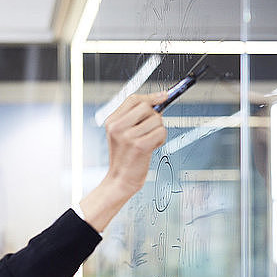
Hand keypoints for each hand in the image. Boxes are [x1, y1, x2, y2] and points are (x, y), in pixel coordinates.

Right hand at [79, 92, 166, 232]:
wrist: (120, 179)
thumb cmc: (125, 156)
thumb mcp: (122, 133)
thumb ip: (135, 116)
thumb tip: (161, 98)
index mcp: (112, 121)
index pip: (133, 99)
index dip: (151, 96)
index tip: (164, 96)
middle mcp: (117, 127)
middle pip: (147, 108)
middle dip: (154, 117)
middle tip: (149, 130)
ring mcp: (128, 137)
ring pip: (157, 120)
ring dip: (158, 131)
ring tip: (148, 141)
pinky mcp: (140, 146)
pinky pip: (161, 132)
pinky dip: (161, 140)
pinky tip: (152, 147)